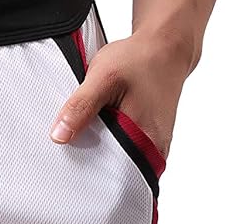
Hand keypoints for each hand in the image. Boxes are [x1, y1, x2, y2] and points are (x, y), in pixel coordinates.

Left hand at [49, 33, 186, 160]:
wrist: (164, 48)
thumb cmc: (139, 60)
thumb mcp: (103, 78)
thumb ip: (81, 107)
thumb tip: (59, 136)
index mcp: (146, 142)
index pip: (111, 175)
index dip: (86, 170)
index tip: (66, 160)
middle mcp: (154, 150)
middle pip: (113, 170)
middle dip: (90, 161)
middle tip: (72, 142)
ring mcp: (153, 145)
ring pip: (117, 158)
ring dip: (98, 148)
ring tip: (86, 131)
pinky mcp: (148, 138)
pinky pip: (122, 147)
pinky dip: (107, 139)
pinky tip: (99, 125)